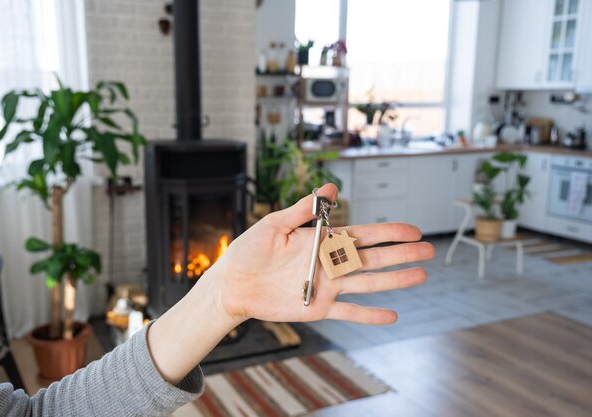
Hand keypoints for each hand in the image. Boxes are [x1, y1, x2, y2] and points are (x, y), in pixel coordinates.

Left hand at [209, 183, 434, 325]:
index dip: (389, 232)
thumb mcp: (275, 224)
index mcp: (321, 241)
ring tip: (421, 275)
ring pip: (368, 283)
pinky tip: (392, 316)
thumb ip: (304, 210)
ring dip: (395, 280)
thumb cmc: (249, 250)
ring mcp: (327, 287)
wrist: (232, 284)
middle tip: (429, 250)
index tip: (413, 230)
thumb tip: (331, 189)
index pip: (362, 235)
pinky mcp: (318, 308)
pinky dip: (369, 316)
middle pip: (373, 258)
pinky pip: (349, 313)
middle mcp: (329, 263)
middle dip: (401, 254)